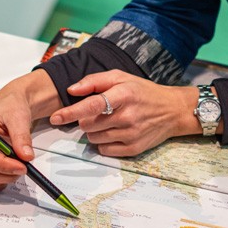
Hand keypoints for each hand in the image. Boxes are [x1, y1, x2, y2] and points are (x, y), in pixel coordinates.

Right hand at [0, 70, 59, 194]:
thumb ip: (21, 137)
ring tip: (18, 166)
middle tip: (24, 168)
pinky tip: (10, 172)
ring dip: (3, 178)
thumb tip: (25, 156)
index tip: (21, 167)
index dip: (2, 165)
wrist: (11, 105)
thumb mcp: (18, 116)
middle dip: (5, 174)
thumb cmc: (9, 106)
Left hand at [48, 70, 199, 156]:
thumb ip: (94, 81)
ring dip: (94, 131)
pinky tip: (114, 132)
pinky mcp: (133, 149)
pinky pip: (104, 150)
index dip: (70, 112)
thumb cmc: (143, 91)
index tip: (55, 117)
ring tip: (108, 121)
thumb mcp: (121, 77)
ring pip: (93, 138)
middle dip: (86, 118)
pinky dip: (103, 142)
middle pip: (88, 124)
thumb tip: (71, 90)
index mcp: (123, 94)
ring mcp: (131, 134)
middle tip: (98, 112)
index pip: (91, 105)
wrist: (172, 110)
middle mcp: (127, 116)